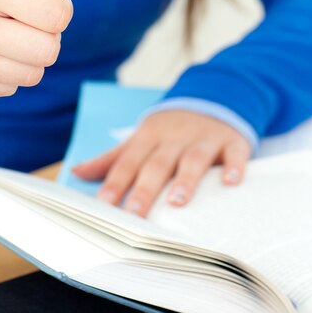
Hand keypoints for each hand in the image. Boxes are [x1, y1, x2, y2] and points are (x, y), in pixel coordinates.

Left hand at [73, 110, 251, 216]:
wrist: (212, 97)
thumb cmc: (170, 129)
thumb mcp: (141, 139)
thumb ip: (112, 158)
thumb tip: (77, 171)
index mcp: (148, 138)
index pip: (128, 162)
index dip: (115, 183)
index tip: (103, 206)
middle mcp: (174, 138)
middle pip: (157, 164)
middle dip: (145, 189)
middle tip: (134, 215)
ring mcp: (203, 139)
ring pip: (193, 159)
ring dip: (185, 179)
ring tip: (178, 202)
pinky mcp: (231, 141)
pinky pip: (234, 154)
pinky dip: (234, 167)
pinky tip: (231, 183)